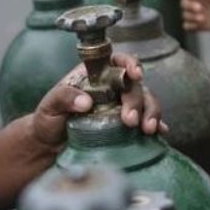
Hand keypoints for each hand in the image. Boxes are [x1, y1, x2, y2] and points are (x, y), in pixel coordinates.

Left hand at [29, 53, 167, 149]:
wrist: (50, 148)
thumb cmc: (49, 121)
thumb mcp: (49, 106)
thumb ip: (64, 97)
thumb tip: (86, 101)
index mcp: (97, 76)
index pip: (119, 62)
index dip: (130, 64)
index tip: (135, 75)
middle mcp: (114, 88)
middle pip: (135, 86)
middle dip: (138, 101)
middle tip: (131, 120)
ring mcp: (123, 107)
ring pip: (147, 102)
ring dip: (152, 113)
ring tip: (148, 130)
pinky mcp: (129, 127)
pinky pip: (148, 121)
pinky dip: (157, 125)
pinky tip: (160, 132)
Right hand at [181, 0, 209, 31]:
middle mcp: (192, 2)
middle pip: (183, 3)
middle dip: (190, 6)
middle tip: (200, 8)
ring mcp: (193, 13)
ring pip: (185, 15)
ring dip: (192, 17)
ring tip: (203, 18)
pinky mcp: (196, 24)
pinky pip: (187, 26)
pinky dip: (191, 26)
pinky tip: (199, 24)